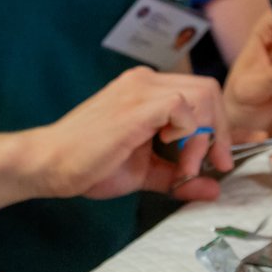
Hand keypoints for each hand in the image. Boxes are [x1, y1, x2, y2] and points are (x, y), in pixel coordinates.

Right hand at [21, 66, 235, 202]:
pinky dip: (189, 136)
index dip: (221, 126)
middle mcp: (145, 81)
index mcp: (146, 91)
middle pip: (209, 90)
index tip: (223, 159)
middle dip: (221, 131)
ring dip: (205, 137)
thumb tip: (213, 190)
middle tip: (214, 166)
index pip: (200, 95)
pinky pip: (184, 107)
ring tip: (186, 168)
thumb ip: (178, 176)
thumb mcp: (143, 173)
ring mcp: (140, 89)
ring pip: (203, 96)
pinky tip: (171, 156)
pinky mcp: (137, 105)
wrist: (48, 164)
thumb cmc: (88, 166)